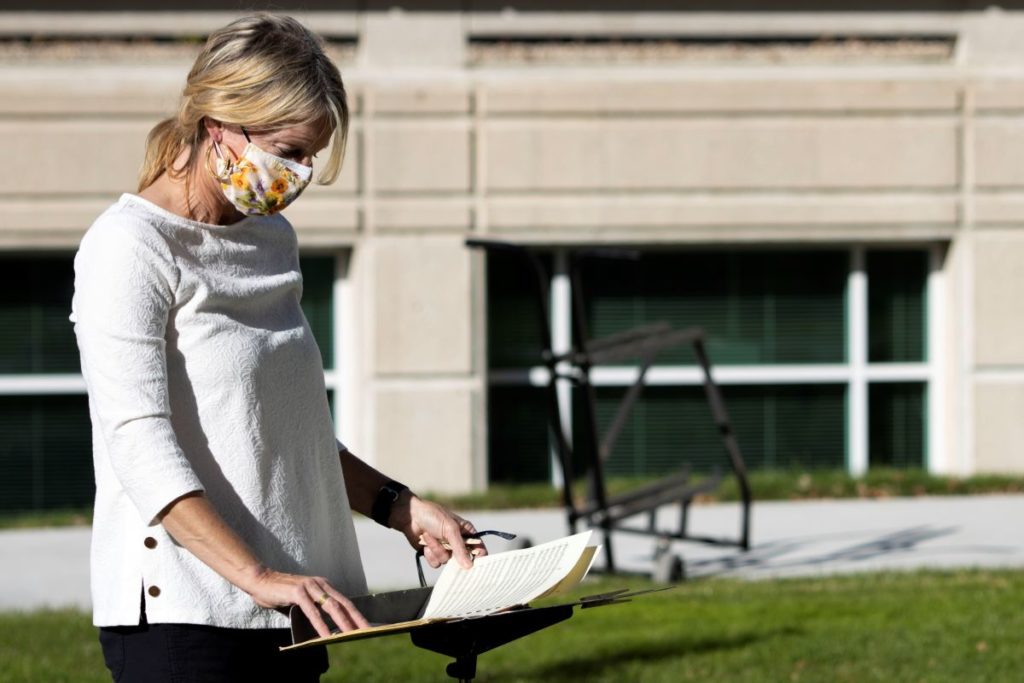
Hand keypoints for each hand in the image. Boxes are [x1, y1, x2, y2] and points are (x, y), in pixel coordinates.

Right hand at [244, 568, 369, 637]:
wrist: (261, 581)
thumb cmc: (281, 593)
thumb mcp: (304, 600)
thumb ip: (316, 609)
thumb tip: (328, 628)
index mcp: (324, 586)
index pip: (345, 601)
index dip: (357, 614)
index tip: (368, 626)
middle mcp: (320, 584)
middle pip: (343, 604)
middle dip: (357, 619)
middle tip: (368, 632)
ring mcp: (310, 587)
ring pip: (332, 607)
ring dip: (343, 623)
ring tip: (352, 635)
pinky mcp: (298, 592)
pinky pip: (313, 612)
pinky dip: (321, 625)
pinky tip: (326, 636)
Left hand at [390, 493, 486, 569]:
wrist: (410, 516)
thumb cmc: (432, 516)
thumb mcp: (450, 529)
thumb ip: (460, 548)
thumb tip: (469, 566)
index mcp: (466, 532)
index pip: (478, 547)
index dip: (479, 557)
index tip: (475, 565)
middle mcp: (457, 541)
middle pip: (463, 559)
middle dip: (452, 554)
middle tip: (447, 548)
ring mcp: (445, 548)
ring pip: (447, 561)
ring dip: (437, 550)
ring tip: (431, 537)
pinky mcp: (434, 553)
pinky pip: (436, 563)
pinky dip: (430, 554)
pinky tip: (425, 544)